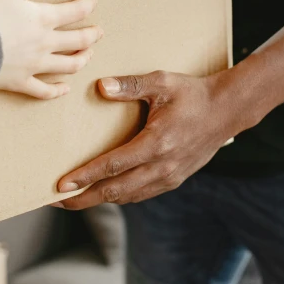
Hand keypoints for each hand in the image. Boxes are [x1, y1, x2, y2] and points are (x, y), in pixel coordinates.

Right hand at [0, 0, 102, 99]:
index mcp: (43, 19)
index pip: (74, 11)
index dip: (87, 5)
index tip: (94, 1)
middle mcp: (44, 44)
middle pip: (77, 41)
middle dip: (91, 35)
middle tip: (99, 32)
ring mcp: (33, 66)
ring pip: (67, 66)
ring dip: (81, 60)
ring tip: (88, 55)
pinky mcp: (19, 83)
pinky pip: (43, 91)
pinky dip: (56, 91)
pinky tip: (64, 89)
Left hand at [54, 71, 246, 208]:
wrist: (227, 111)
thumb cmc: (192, 94)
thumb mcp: (162, 82)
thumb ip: (131, 85)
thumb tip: (101, 86)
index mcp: (157, 143)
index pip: (113, 166)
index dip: (85, 177)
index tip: (62, 185)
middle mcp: (162, 166)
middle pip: (115, 191)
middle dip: (84, 198)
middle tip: (56, 201)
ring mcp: (169, 176)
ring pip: (127, 196)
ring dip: (98, 200)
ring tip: (73, 200)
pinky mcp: (173, 179)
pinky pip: (140, 194)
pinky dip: (118, 196)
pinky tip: (103, 193)